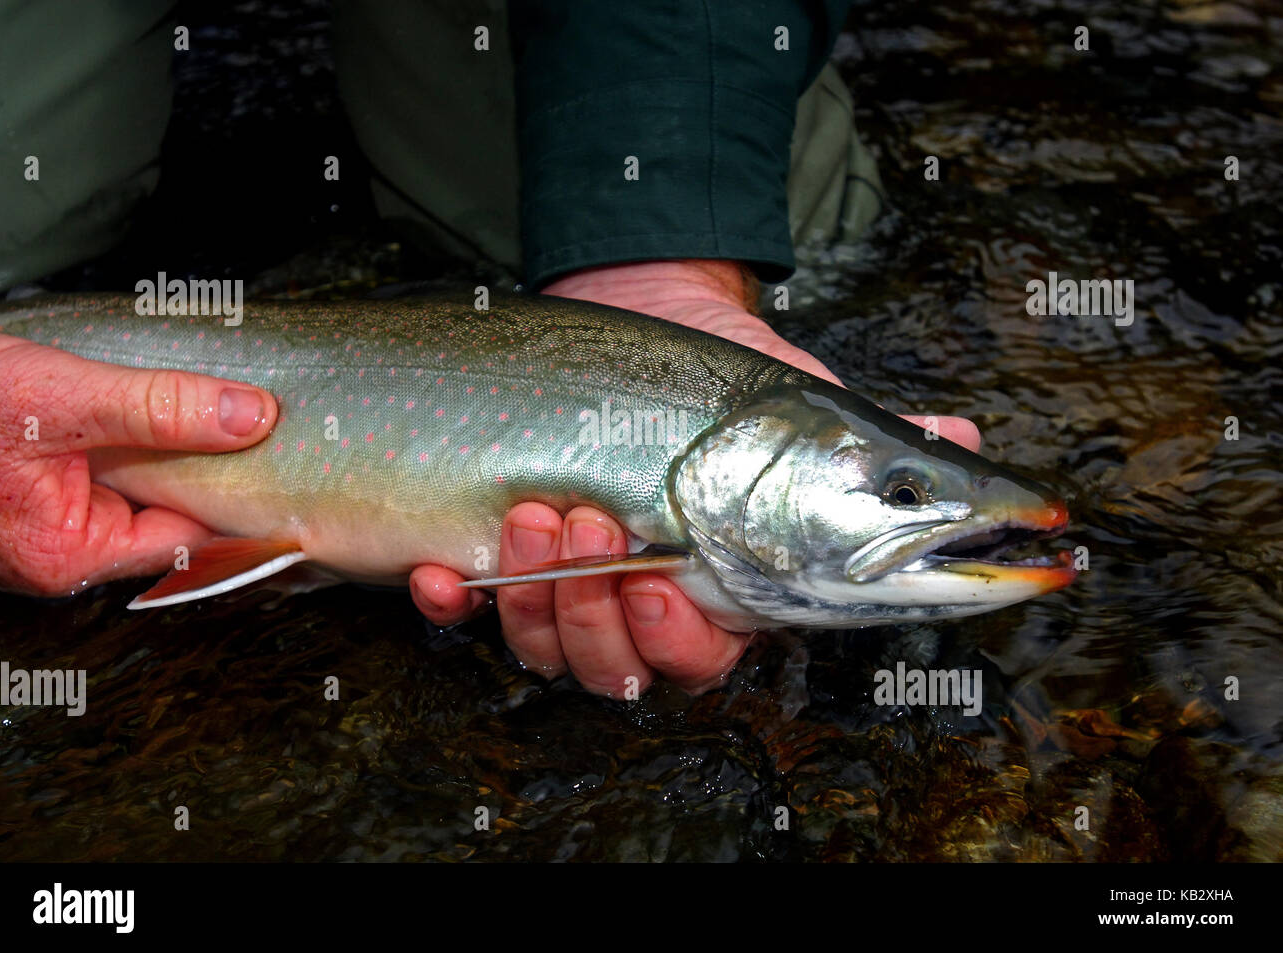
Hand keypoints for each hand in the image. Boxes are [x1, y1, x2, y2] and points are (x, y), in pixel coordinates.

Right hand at [0, 332, 275, 595]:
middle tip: (263, 427)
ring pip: (139, 495)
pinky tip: (160, 412)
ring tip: (223, 414)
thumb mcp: (62, 398)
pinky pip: (107, 478)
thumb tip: (250, 416)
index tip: (285, 464)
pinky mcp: (35, 499)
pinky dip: (135, 447)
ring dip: (171, 456)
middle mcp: (59, 555)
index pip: (192, 540)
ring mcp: (44, 529)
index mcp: (70, 554)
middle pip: (169, 518)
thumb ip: (157, 409)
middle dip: (210, 472)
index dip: (240, 500)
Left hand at [409, 260, 982, 695]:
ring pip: (547, 648)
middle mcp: (644, 605)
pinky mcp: (507, 558)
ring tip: (539, 512)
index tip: (670, 585)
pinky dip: (454, 601)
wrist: (647, 314)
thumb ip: (880, 445)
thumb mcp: (809, 408)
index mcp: (722, 591)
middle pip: (617, 665)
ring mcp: (570, 586)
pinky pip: (472, 612)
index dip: (680, 641)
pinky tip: (443, 569)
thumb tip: (966, 437)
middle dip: (598, 609)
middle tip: (596, 524)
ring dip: (535, 594)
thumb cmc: (732, 377)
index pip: (703, 658)